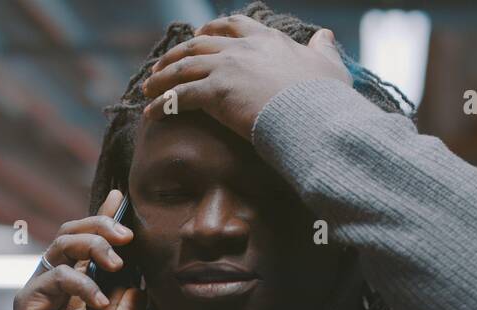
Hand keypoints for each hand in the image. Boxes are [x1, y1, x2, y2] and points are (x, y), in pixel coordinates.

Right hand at [8, 189, 145, 309]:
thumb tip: (139, 283)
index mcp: (80, 285)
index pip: (91, 242)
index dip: (103, 217)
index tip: (121, 196)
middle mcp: (59, 280)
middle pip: (74, 232)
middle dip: (102, 225)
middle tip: (127, 236)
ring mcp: (43, 287)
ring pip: (63, 243)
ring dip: (92, 245)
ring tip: (116, 262)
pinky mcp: (31, 300)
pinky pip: (57, 277)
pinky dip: (82, 284)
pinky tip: (99, 303)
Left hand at [140, 15, 351, 140]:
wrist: (314, 116)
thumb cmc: (324, 97)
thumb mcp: (329, 66)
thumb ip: (324, 50)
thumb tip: (326, 36)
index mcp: (267, 40)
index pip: (233, 25)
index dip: (212, 30)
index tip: (200, 35)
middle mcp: (242, 48)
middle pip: (198, 43)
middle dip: (176, 54)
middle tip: (163, 65)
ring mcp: (226, 68)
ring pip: (183, 67)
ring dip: (161, 77)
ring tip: (147, 89)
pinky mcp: (215, 93)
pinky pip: (179, 96)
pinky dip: (162, 104)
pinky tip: (150, 113)